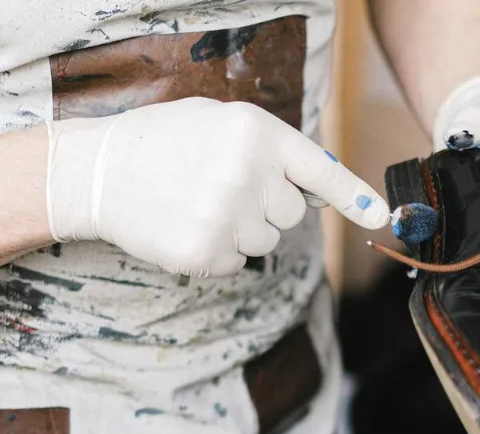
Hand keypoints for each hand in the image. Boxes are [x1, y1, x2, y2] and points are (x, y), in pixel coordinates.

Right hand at [47, 97, 389, 276]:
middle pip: (291, 214)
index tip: (382, 216)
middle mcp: (248, 174)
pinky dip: (218, 251)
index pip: (320, 171)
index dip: (354, 197)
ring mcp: (227, 217)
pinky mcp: (206, 253)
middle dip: (266, 206)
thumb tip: (316, 194)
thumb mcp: (219, 123)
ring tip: (197, 204)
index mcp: (256, 133)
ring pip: (266, 242)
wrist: (98, 172)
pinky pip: (238, 263)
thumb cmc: (163, 143)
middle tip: (220, 187)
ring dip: (241, 230)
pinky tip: (186, 225)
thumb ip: (270, 151)